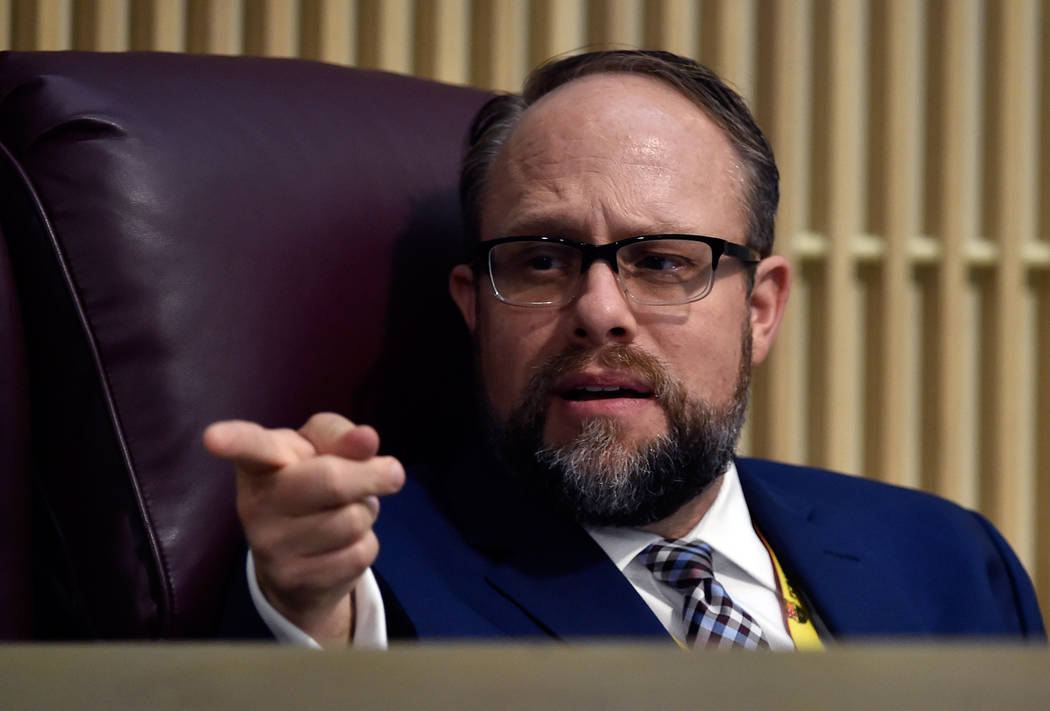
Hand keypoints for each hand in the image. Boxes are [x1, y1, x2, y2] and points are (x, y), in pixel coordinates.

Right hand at [203, 413, 403, 646]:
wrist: (296, 564)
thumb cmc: (309, 486)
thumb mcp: (320, 451)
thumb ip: (341, 437)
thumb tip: (367, 439)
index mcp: (260, 463)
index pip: (250, 448)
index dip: (233, 440)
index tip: (213, 437)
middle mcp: (255, 504)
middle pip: (331, 480)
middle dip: (372, 475)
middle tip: (390, 472)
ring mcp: (270, 547)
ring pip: (354, 519)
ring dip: (367, 512)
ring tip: (345, 512)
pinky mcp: (293, 581)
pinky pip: (361, 553)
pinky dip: (366, 544)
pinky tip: (342, 545)